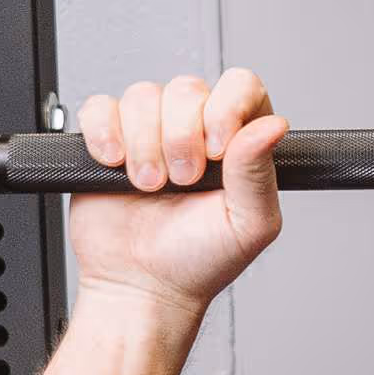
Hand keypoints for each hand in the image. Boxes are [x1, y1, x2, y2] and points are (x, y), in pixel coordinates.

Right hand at [65, 69, 285, 317]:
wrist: (141, 288)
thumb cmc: (198, 261)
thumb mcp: (248, 224)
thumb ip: (259, 172)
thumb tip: (273, 126)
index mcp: (238, 143)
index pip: (240, 87)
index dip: (226, 108)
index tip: (217, 149)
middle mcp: (195, 130)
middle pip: (186, 89)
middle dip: (181, 138)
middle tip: (182, 181)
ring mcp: (150, 132)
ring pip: (143, 96)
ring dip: (144, 144)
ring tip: (150, 186)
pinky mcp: (108, 140)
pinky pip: (100, 108)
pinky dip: (104, 133)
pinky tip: (115, 165)